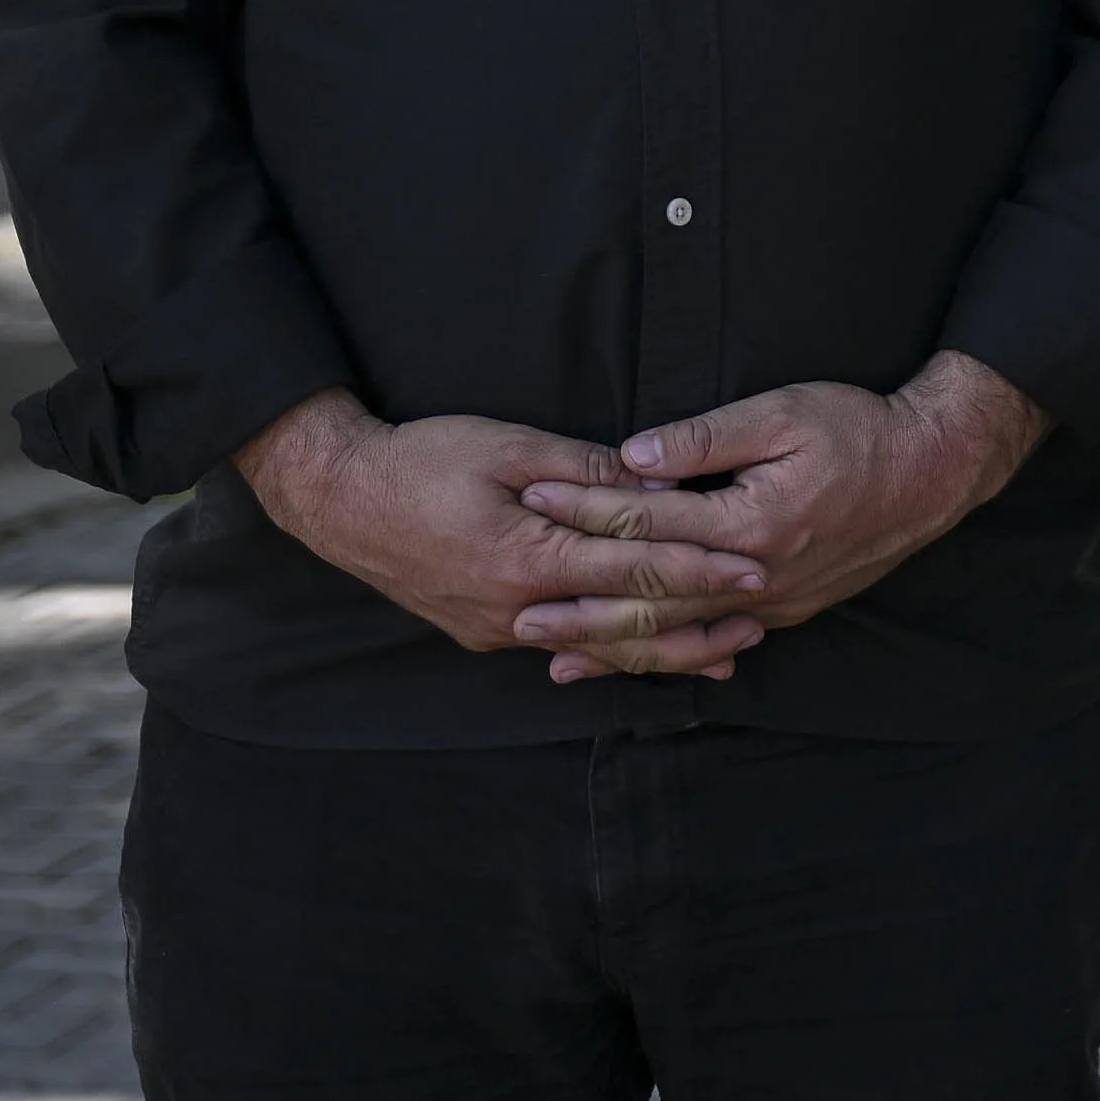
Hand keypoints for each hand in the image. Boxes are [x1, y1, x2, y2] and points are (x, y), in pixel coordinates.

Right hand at [234, 389, 767, 680]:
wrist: (339, 499)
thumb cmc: (424, 459)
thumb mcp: (510, 448)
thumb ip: (586, 473)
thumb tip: (657, 487)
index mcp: (526, 559)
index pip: (634, 570)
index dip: (699, 570)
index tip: (753, 568)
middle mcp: (515, 609)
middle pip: (625, 625)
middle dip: (697, 623)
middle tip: (761, 620)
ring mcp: (497, 629)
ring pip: (597, 648)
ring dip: (662, 650)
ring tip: (723, 652)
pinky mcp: (484, 632)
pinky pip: (563, 644)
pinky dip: (611, 649)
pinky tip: (645, 652)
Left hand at [515, 354, 1049, 676]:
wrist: (933, 471)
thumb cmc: (860, 430)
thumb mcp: (784, 413)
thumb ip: (706, 439)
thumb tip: (632, 458)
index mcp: (750, 524)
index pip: (648, 522)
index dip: (586, 509)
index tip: (533, 497)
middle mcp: (757, 577)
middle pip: (651, 598)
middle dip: (579, 605)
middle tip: (515, 611)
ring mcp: (774, 603)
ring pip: (680, 634)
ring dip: (615, 646)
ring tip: (555, 656)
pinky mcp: (788, 609)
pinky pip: (715, 641)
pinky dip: (669, 653)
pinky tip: (637, 661)